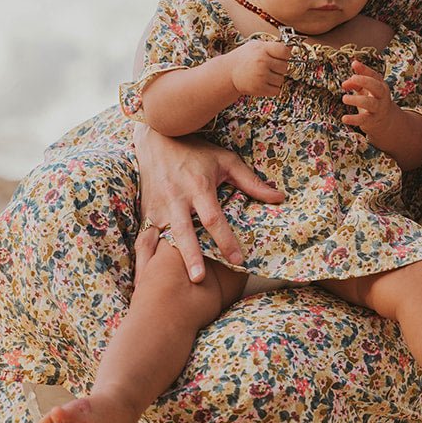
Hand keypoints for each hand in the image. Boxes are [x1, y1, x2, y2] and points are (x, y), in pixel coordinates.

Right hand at [132, 124, 283, 281]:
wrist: (157, 138)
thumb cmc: (196, 151)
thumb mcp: (226, 161)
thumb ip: (251, 182)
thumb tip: (279, 197)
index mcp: (198, 186)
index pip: (212, 217)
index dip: (225, 238)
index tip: (237, 260)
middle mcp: (176, 198)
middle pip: (183, 230)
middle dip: (190, 255)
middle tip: (199, 279)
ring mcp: (158, 206)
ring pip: (159, 237)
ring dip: (162, 262)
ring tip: (165, 284)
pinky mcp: (146, 212)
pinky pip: (143, 238)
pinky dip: (142, 259)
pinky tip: (142, 280)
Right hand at [228, 38, 290, 97]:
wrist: (229, 72)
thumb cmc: (244, 58)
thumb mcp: (257, 46)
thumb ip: (273, 46)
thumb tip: (292, 49)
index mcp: (262, 50)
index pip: (284, 51)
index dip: (285, 55)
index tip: (281, 56)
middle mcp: (262, 62)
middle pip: (285, 67)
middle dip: (280, 67)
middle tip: (270, 67)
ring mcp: (261, 76)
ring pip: (281, 79)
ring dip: (276, 78)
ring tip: (265, 75)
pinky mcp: (259, 89)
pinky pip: (277, 90)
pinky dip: (273, 88)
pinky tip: (265, 82)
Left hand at [341, 60, 398, 135]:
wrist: (385, 121)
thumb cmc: (372, 100)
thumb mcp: (365, 89)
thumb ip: (355, 83)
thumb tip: (344, 84)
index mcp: (380, 85)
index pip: (374, 75)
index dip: (364, 69)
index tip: (354, 64)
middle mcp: (381, 96)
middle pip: (376, 86)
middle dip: (364, 81)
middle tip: (352, 78)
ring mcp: (378, 108)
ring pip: (370, 103)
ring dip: (356, 100)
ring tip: (344, 98)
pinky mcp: (372, 120)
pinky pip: (363, 119)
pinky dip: (353, 119)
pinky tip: (344, 118)